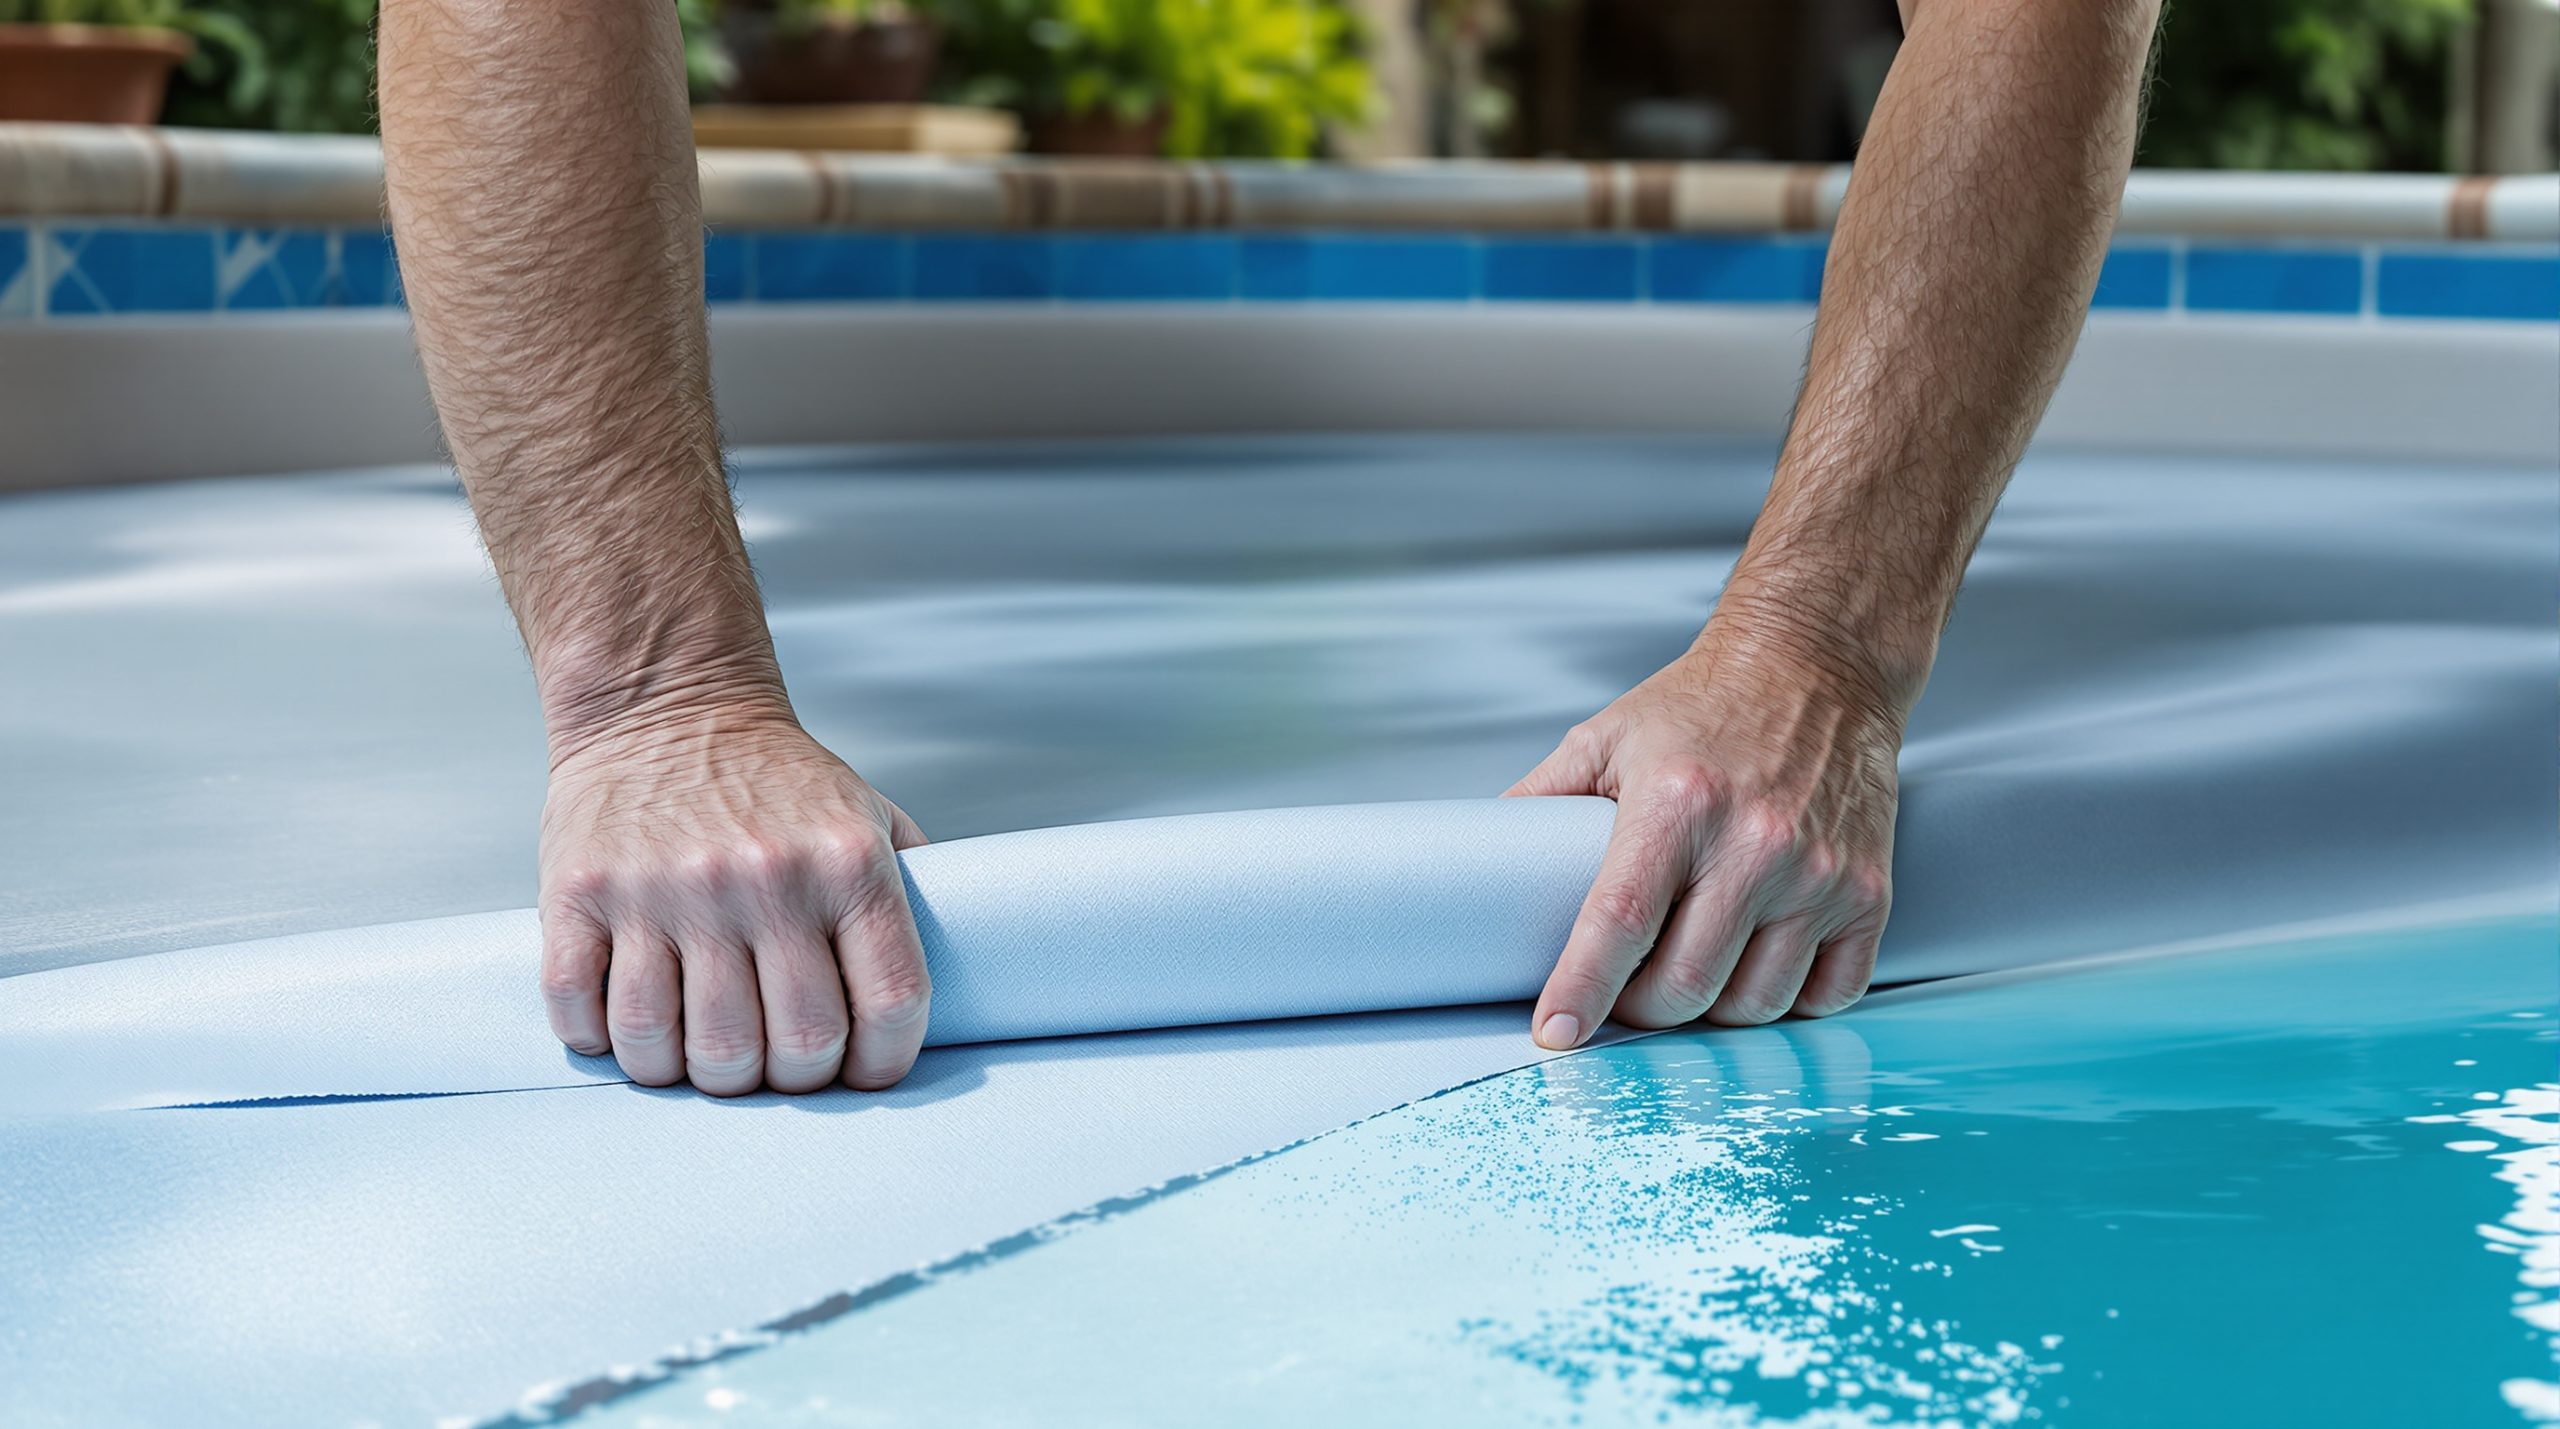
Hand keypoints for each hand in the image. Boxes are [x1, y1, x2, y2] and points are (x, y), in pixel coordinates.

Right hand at [536, 708, 930, 1094]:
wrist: (664, 704)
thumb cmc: (774, 780)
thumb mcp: (867, 815)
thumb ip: (914, 894)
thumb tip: (961, 975)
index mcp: (846, 864)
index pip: (890, 1004)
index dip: (881, 1064)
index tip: (860, 1073)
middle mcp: (761, 879)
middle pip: (790, 1045)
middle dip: (788, 1082)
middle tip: (774, 1066)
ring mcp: (664, 891)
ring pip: (681, 1047)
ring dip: (692, 1076)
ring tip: (700, 1055)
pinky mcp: (580, 896)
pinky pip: (584, 1012)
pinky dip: (603, 1043)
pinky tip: (626, 1028)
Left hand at [1510, 617, 1903, 1047]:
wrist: (1820, 665)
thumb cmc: (1708, 704)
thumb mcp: (1606, 736)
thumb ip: (1540, 801)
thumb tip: (1476, 863)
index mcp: (1679, 802)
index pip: (1619, 922)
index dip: (1581, 988)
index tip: (1556, 1032)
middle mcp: (1756, 843)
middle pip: (1685, 985)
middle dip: (1640, 1010)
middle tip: (1624, 991)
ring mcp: (1821, 873)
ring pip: (1755, 1004)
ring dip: (1711, 1012)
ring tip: (1690, 974)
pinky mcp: (1869, 893)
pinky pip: (1827, 994)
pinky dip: (1786, 1001)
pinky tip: (1756, 968)